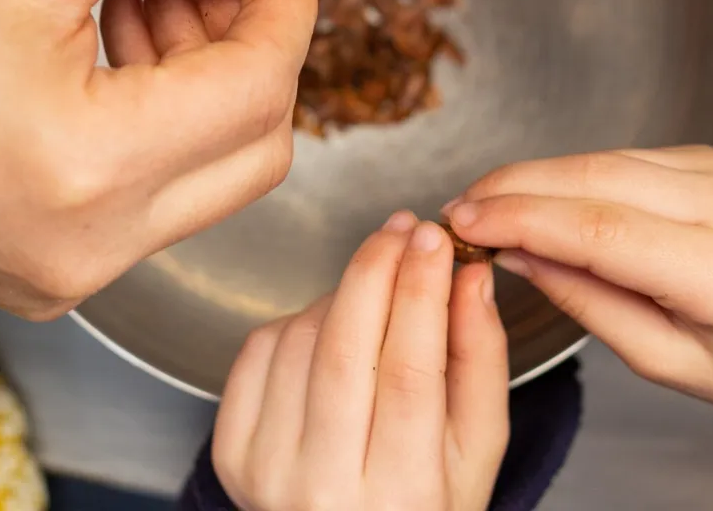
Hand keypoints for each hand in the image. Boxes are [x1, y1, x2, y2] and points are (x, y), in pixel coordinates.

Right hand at [0, 0, 314, 319]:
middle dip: (256, 47)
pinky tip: (108, 46)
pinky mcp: (43, 279)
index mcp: (94, 168)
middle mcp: (92, 250)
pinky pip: (145, 203)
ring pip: (206, 179)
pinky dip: (153, 124)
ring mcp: (67, 280)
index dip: (284, 5)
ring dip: (203, 82)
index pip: (260, 88)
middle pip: (255, 149)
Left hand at [212, 214, 508, 510]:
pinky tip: (330, 327)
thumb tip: (470, 275)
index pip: (409, 371)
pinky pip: (259, 351)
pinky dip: (298, 320)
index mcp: (402, 496)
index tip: (435, 238)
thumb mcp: (477, 448)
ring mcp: (267, 472)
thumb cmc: (423, 501)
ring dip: (341, 294)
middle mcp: (324, 489)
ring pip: (301, 340)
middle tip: (401, 229)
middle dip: (375, 269)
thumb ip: (481, 360)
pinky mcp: (231, 452)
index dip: (422, 291)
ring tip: (376, 290)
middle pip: (344, 348)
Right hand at [445, 148, 712, 417]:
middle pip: (591, 177)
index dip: (520, 220)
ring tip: (482, 205)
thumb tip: (520, 256)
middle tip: (455, 212)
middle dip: (511, 188)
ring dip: (532, 175)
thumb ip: (593, 306)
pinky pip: (623, 156)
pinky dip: (570, 172)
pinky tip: (536, 193)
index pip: (599, 230)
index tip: (465, 226)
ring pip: (600, 157)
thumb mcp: (677, 363)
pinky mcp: (712, 153)